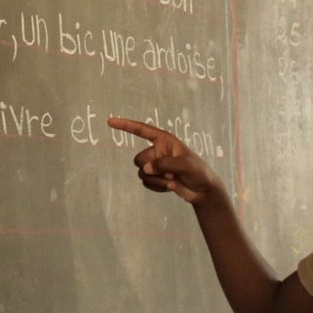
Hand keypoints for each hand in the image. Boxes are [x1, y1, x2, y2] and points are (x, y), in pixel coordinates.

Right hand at [107, 117, 226, 205]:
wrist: (203, 190)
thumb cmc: (198, 171)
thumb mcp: (184, 165)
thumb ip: (164, 164)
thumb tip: (146, 169)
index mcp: (164, 140)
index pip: (142, 130)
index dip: (126, 125)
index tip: (110, 122)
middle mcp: (157, 150)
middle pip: (139, 159)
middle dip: (152, 169)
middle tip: (171, 175)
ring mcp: (156, 165)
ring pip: (141, 172)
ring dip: (156, 181)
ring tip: (173, 182)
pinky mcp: (156, 178)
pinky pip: (146, 182)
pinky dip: (157, 187)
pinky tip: (170, 188)